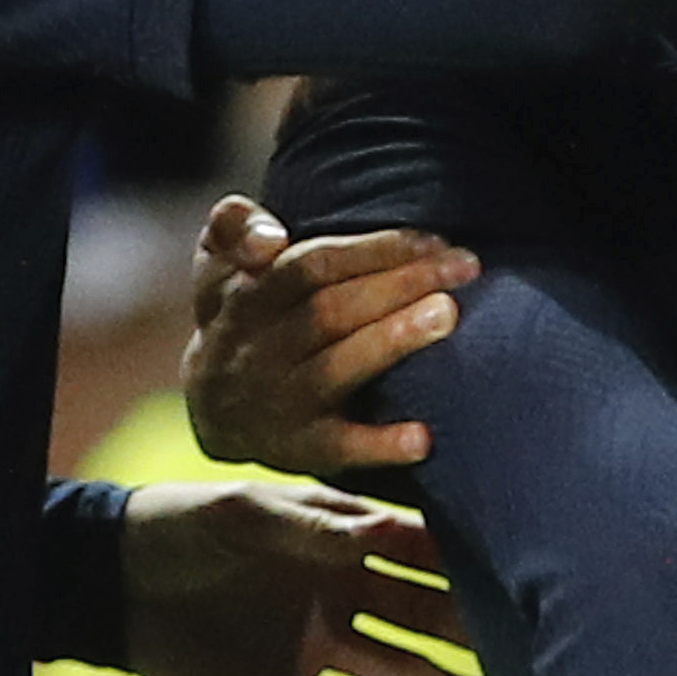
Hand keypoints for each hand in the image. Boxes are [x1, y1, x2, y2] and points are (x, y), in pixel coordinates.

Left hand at [105, 479, 493, 675]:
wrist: (113, 585)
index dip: (464, 561)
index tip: (523, 568)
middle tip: (540, 648)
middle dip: (476, 634)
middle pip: (424, 619)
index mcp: (336, 545)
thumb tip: (378, 534)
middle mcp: (340, 597)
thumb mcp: (239, 516)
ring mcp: (316, 650)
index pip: (416, 552)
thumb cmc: (177, 528)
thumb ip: (306, 528)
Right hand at [179, 192, 467, 474]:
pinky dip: (378, 447)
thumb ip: (234, 225)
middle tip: (464, 268)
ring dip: (391, 341)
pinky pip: (336, 449)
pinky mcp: (298, 450)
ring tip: (446, 316)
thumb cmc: (241, 315)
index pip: (311, 265)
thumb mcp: (218, 261)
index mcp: (249, 296)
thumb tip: (270, 239)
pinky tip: (423, 440)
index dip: (373, 250)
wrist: (212, 406)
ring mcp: (280, 400)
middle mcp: (260, 348)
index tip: (435, 240)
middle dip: (399, 284)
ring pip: (335, 369)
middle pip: (330, 310)